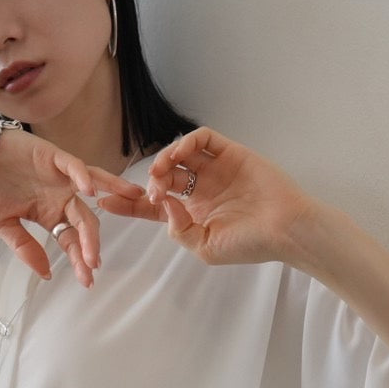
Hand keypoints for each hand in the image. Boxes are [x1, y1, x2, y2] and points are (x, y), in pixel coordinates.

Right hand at [0, 115, 145, 286]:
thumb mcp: (4, 225)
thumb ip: (25, 247)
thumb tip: (46, 274)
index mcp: (50, 215)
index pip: (71, 241)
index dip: (80, 259)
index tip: (87, 279)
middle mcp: (61, 197)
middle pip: (84, 221)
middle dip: (91, 243)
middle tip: (93, 262)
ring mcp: (61, 177)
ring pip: (92, 188)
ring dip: (113, 194)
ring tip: (133, 200)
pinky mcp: (54, 157)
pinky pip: (74, 166)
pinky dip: (83, 177)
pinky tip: (90, 192)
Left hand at [95, 126, 315, 266]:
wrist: (284, 229)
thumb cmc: (249, 244)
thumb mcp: (205, 248)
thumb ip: (178, 229)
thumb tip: (163, 203)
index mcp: (194, 214)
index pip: (153, 206)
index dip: (129, 203)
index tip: (104, 202)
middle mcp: (201, 189)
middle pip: (163, 178)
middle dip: (148, 183)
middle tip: (150, 193)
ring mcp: (216, 170)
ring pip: (180, 155)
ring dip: (164, 162)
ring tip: (162, 177)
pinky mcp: (231, 153)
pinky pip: (203, 139)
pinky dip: (186, 143)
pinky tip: (178, 156)